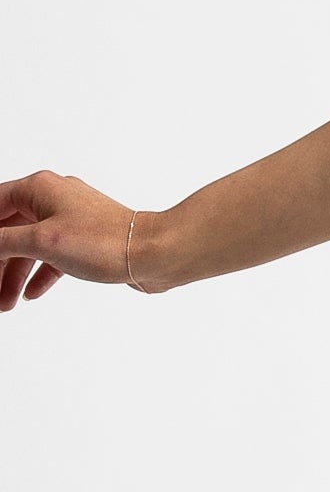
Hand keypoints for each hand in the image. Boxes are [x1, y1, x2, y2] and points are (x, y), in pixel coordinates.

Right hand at [0, 171, 141, 311]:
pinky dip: (41, 274)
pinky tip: (31, 294)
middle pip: (10, 230)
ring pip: (32, 247)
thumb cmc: (104, 241)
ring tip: (5, 303)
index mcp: (38, 188)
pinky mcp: (85, 240)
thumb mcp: (42, 242)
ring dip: (16, 275)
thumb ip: (3, 242)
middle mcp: (53, 198)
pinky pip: (53, 257)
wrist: (152, 254)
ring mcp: (70, 219)